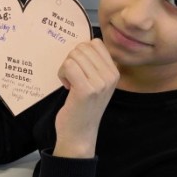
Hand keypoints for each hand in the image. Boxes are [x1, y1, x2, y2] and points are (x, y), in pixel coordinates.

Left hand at [53, 39, 118, 157]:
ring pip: (73, 56)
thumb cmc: (83, 107)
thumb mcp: (96, 83)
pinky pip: (68, 66)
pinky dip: (62, 74)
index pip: (95, 43)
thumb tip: (84, 43)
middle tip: (72, 77)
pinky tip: (66, 86)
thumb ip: (94, 64)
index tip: (80, 69)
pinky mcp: (86, 90)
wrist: (80, 133)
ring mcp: (99, 83)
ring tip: (70, 82)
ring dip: (65, 68)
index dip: (81, 52)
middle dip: (71, 59)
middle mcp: (110, 76)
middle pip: (82, 47)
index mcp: (114, 72)